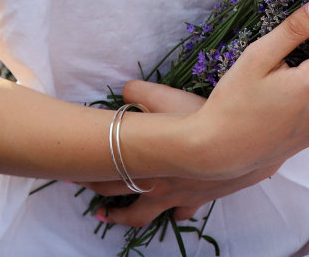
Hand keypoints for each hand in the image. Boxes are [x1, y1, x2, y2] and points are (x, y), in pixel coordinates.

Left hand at [71, 80, 285, 227]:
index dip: (86, 174)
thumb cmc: (198, 118)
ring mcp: (178, 197)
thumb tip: (124, 90)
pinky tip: (176, 214)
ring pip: (146, 216)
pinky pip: (184, 213)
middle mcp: (156, 186)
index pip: (105, 174)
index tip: (71, 174)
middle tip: (88, 200)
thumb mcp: (163, 96)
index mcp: (142, 164)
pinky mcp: (200, 199)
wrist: (238, 143)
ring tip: (112, 218)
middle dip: (101, 200)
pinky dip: (177, 214)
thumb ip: (138, 93)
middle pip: (121, 199)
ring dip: (127, 218)